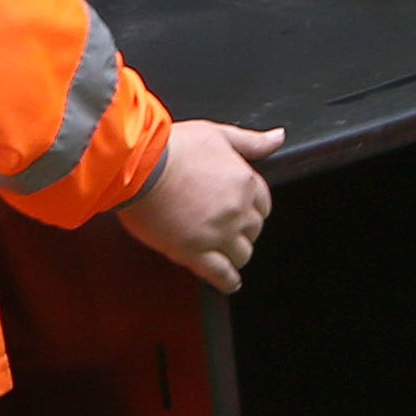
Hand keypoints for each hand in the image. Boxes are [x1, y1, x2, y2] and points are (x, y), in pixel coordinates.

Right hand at [118, 120, 285, 291]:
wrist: (137, 165)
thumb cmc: (170, 147)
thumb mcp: (216, 134)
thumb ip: (251, 141)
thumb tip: (277, 138)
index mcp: (244, 181)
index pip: (263, 204)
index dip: (251, 208)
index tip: (241, 210)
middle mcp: (236, 210)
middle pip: (253, 230)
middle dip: (242, 230)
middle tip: (227, 229)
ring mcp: (218, 234)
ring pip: (242, 254)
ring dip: (235, 254)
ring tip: (224, 254)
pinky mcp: (195, 252)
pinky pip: (222, 274)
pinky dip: (228, 281)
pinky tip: (228, 281)